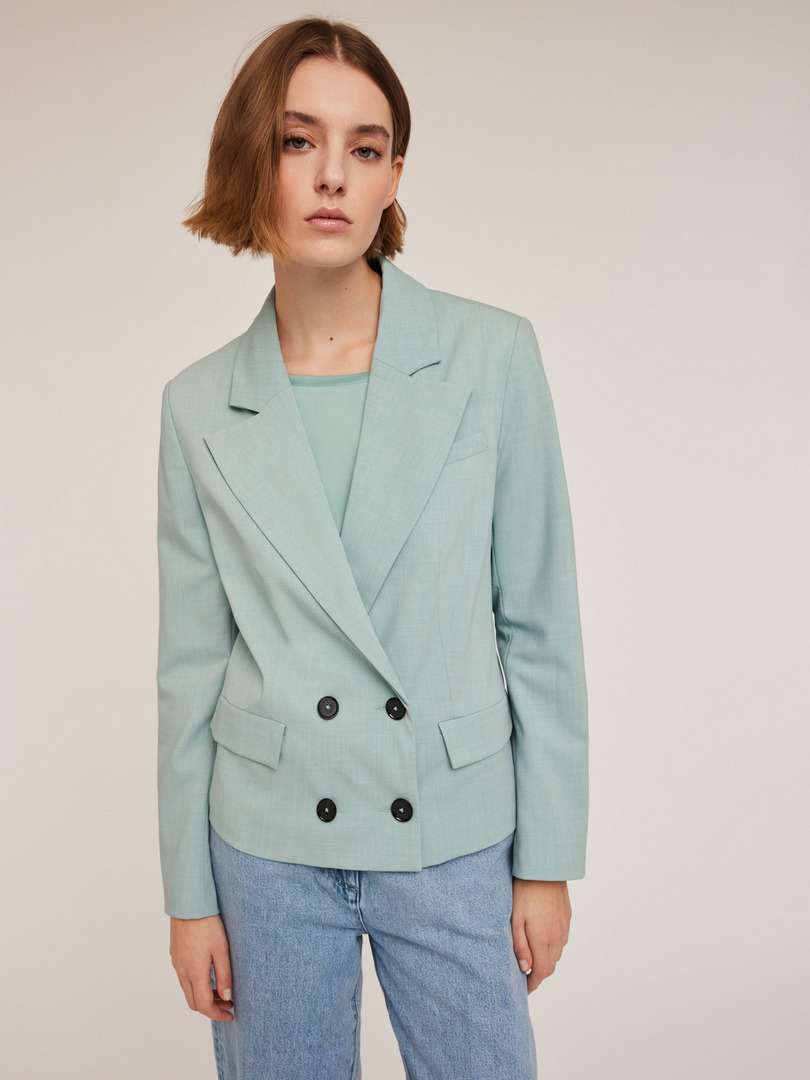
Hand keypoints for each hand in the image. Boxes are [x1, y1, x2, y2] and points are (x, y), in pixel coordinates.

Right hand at [169, 914, 233, 1020]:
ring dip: (203, 996)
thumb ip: (224, 976)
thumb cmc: (208, 924)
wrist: (189, 904)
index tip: (231, 1015)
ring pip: (188, 991)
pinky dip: (196, 985)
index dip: (218, 1015)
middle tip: (228, 1003)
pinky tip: (208, 975)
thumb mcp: (222, 950)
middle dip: (211, 1008)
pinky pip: (184, 979)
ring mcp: (177, 964)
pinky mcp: (175, 955)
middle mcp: (182, 971)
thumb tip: (226, 997)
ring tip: (221, 990)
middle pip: (194, 1003)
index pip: (204, 1005)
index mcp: (194, 973)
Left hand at [511, 879, 570, 993]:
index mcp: (543, 939)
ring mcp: (564, 927)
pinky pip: (562, 939)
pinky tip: (542, 939)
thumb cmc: (525, 891)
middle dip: (539, 973)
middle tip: (525, 974)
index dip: (533, 984)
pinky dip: (552, 946)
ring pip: (557, 953)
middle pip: (551, 966)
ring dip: (546, 959)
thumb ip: (520, 946)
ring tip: (532, 957)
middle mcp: (557, 936)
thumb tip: (525, 968)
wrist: (544, 868)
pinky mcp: (567, 917)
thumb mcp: (515, 919)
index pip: (542, 972)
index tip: (524, 988)